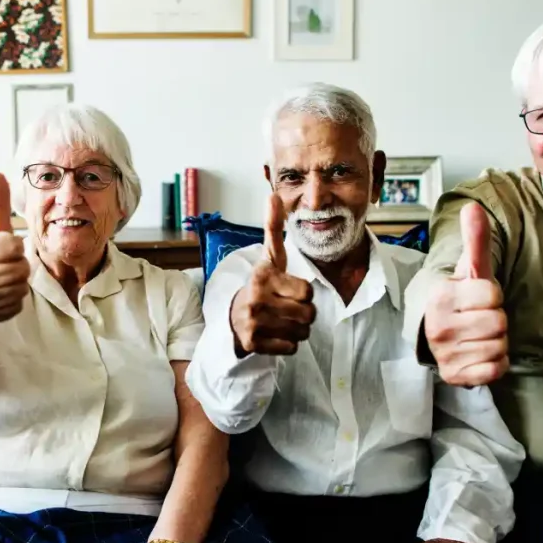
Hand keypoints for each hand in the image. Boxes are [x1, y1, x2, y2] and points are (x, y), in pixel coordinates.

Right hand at [0, 173, 30, 331]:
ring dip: (17, 283)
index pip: (14, 245)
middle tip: (3, 266)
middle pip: (23, 268)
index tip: (4, 248)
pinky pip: (17, 304)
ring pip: (22, 287)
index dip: (14, 246)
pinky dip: (12, 300)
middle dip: (18, 265)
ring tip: (0, 280)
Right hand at [229, 193, 315, 355]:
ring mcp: (253, 323)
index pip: (307, 293)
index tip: (290, 290)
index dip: (304, 293)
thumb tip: (273, 195)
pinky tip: (275, 333)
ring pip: (301, 333)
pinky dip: (288, 344)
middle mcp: (256, 300)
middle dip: (304, 314)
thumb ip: (273, 228)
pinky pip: (290, 348)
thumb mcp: (269, 257)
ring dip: (298, 329)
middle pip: (308, 315)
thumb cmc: (261, 285)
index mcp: (263, 277)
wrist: (233, 317)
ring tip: (282, 320)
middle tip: (288, 308)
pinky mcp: (253, 343)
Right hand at [424, 203, 508, 385]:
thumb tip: (473, 206)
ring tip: (478, 336)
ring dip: (497, 342)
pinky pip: (495, 369)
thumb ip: (475, 240)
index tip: (476, 299)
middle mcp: (438, 325)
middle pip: (499, 322)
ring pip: (500, 346)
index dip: (492, 296)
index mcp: (440, 296)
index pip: (493, 295)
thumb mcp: (468, 270)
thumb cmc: (460, 299)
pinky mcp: (454, 375)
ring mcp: (445, 353)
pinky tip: (479, 354)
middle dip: (496, 320)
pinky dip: (494, 363)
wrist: (437, 335)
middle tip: (478, 318)